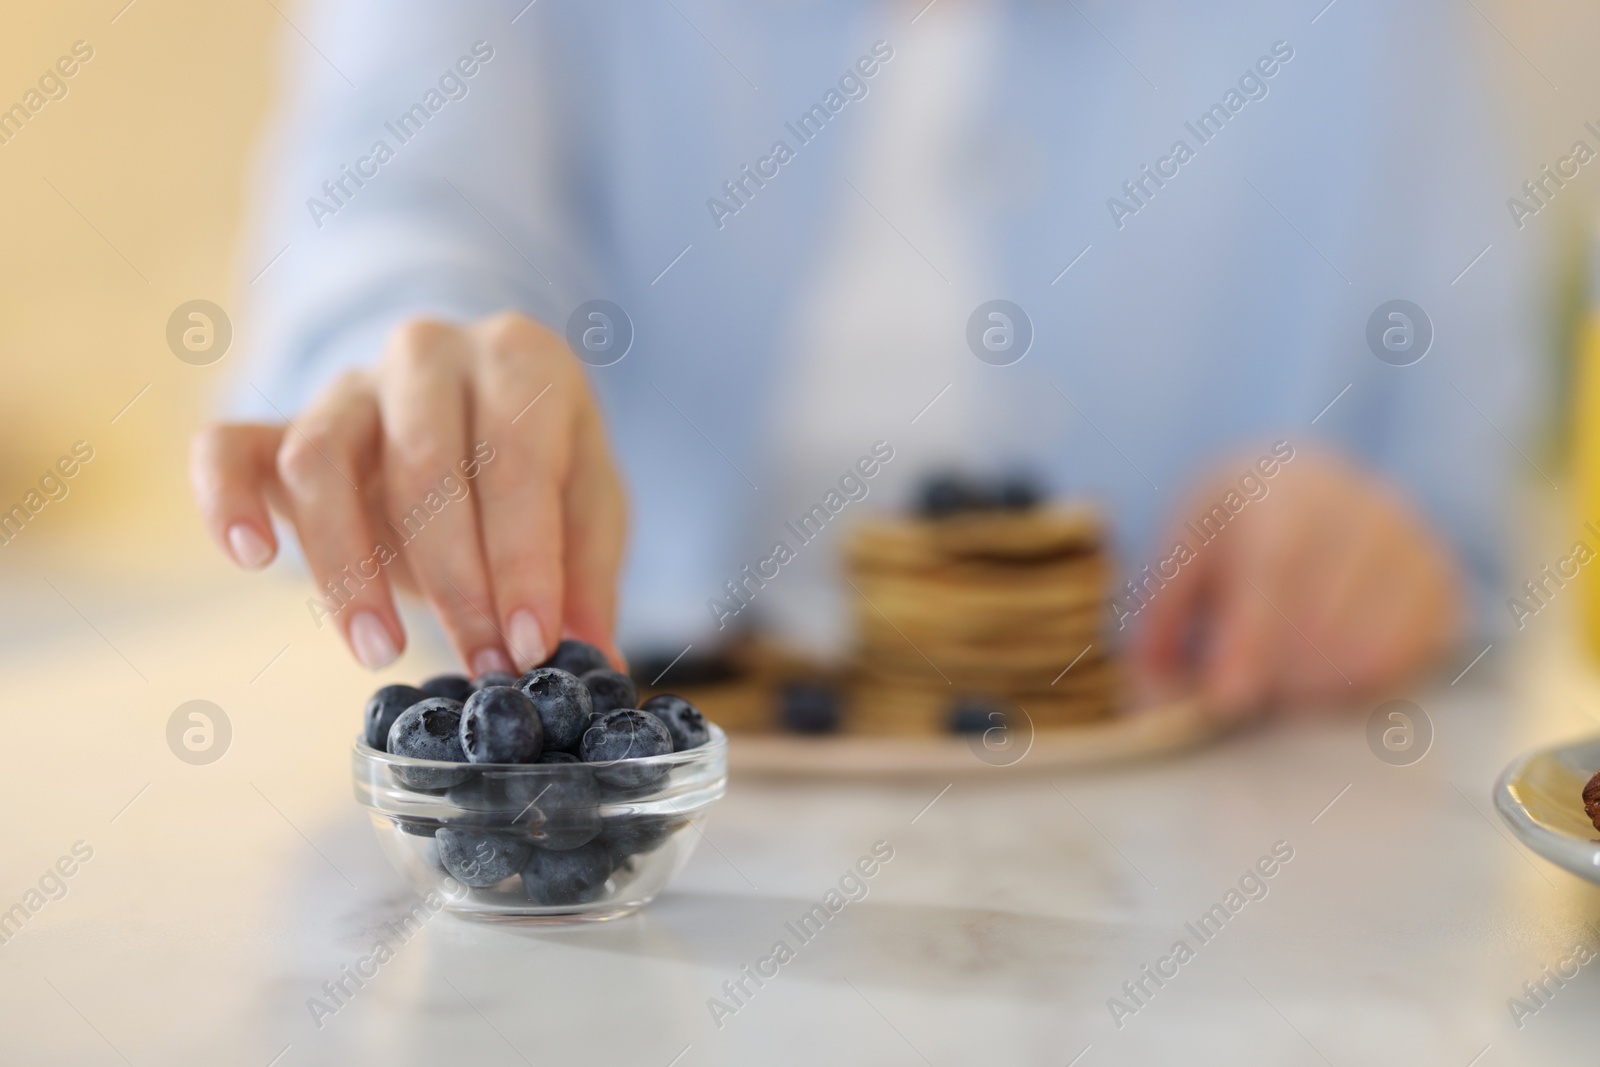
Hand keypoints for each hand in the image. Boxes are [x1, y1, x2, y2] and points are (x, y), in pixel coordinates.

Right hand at [190, 313, 626, 674]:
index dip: (524, 562)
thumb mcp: (587, 510)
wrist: (473, 420)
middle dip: (455, 582)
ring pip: (320, 460)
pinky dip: (226, 500)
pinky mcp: (277, 423)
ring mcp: (346, 385)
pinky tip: (252, 558)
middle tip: (480, 666)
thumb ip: (588, 579)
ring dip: (346, 566)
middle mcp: (429, 352)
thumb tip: (596, 665)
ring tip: (377, 650)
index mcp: (521, 360)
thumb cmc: (539, 466)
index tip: (531, 644)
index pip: (517, 462)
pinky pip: (226, 447)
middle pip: (424, 465)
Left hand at [1130, 447, 1461, 722]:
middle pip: (1320, 623)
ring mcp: (1412, 547)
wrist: (1313, 477)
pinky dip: (1356, 686)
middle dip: (1270, 672)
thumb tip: (1154, 681)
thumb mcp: (1187, 544)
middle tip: (1238, 681)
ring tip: (1279, 668)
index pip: (1275, 568)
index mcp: (1284, 489)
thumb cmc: (1239, 520)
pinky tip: (1324, 667)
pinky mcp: (1442, 585)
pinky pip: (1404, 663)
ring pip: (1365, 650)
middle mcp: (1362, 509)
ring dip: (1310, 686)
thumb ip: (1166, 611)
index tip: (1227, 698)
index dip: (1250, 640)